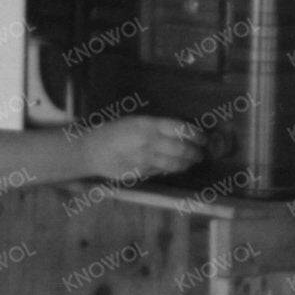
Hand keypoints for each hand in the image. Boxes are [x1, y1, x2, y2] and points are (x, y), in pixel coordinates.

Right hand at [76, 115, 203, 183]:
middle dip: (194, 153)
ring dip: (186, 164)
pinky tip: (173, 167)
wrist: (91, 150)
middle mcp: (148, 142)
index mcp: (147, 125)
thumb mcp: (135, 121)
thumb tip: (180, 135)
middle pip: (180, 149)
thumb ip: (156, 127)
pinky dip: (170, 170)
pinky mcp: (141, 173)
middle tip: (200, 153)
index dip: (195, 135)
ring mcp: (145, 159)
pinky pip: (161, 172)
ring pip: (173, 164)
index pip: (180, 129)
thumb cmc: (113, 132)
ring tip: (191, 162)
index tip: (203, 138)